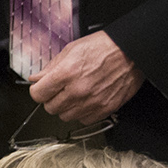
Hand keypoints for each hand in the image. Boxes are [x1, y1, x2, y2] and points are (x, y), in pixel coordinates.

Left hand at [26, 32, 142, 125]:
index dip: (38, 90)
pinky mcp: (105, 109)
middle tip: (60, 90)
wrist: (132, 51)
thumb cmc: (104, 47)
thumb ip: (50, 67)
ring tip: (74, 94)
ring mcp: (92, 102)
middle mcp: (78, 91)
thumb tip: (36, 79)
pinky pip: (84, 120)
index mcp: (66, 74)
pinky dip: (82, 113)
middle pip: (50, 108)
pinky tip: (86, 100)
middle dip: (51, 99)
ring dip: (66, 107)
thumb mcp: (71, 50)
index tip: (42, 88)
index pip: (38, 94)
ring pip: (65, 116)